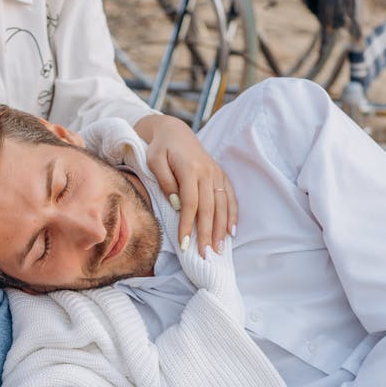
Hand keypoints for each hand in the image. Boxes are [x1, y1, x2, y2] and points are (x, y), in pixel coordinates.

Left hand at [134, 113, 236, 254]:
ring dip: (221, 229)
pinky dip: (232, 215)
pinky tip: (231, 232)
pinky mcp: (220, 175)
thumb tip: (177, 205)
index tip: (185, 245)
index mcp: (190, 169)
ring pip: (222, 205)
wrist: (174, 130)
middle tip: (206, 256)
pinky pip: (230, 197)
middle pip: (209, 209)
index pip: (191, 204)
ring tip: (219, 250)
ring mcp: (216, 174)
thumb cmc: (160, 148)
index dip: (188, 226)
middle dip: (207, 234)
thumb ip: (165, 182)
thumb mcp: (154, 161)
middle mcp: (207, 172)